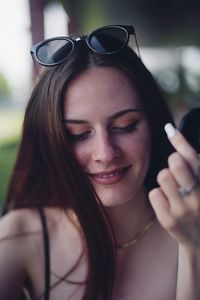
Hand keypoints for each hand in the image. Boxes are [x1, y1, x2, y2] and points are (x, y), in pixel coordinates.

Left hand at [149, 123, 199, 249]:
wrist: (199, 239)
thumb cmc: (198, 204)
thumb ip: (191, 162)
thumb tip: (172, 132)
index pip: (193, 158)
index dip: (180, 140)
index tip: (169, 128)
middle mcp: (198, 196)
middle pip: (175, 163)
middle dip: (172, 162)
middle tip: (176, 170)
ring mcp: (183, 210)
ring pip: (162, 176)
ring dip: (165, 180)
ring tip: (172, 189)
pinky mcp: (168, 220)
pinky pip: (154, 193)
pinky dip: (158, 195)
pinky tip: (167, 203)